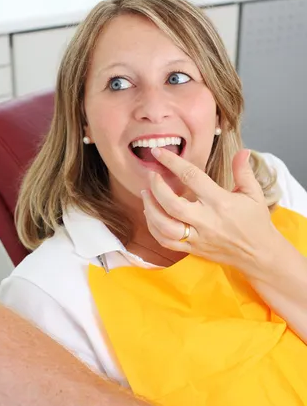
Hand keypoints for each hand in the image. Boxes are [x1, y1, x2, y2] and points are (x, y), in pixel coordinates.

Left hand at [142, 148, 276, 273]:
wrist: (259, 254)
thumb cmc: (256, 221)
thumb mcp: (254, 194)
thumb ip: (243, 172)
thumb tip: (243, 151)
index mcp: (220, 202)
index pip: (192, 177)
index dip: (172, 163)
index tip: (158, 152)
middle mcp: (206, 220)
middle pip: (172, 204)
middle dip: (157, 188)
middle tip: (151, 175)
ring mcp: (197, 237)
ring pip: (165, 226)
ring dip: (151, 209)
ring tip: (146, 194)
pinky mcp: (192, 249)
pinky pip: (166, 242)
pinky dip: (154, 228)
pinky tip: (151, 215)